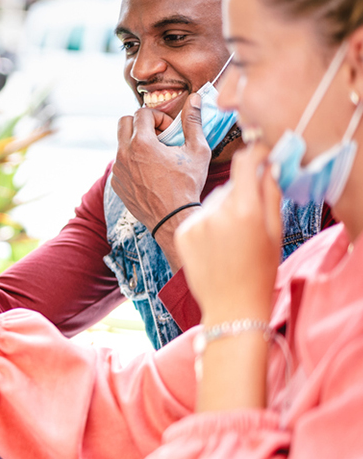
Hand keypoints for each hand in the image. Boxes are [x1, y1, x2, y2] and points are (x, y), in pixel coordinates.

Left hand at [111, 95, 209, 267]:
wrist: (173, 218)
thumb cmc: (187, 185)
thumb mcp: (197, 151)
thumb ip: (193, 121)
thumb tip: (195, 98)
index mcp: (141, 144)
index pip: (142, 112)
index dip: (158, 117)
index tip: (169, 131)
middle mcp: (123, 154)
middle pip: (124, 122)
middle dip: (141, 123)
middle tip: (158, 137)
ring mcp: (117, 170)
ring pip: (121, 144)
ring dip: (136, 143)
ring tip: (156, 156)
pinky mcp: (116, 183)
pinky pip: (119, 163)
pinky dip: (132, 161)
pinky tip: (149, 172)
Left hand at [174, 143, 280, 325]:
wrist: (231, 305)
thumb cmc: (260, 271)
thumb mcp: (274, 232)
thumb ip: (271, 195)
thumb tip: (269, 166)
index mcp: (246, 211)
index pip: (245, 164)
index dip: (255, 154)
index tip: (260, 153)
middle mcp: (217, 213)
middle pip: (230, 187)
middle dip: (240, 194)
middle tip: (248, 221)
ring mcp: (196, 223)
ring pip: (213, 202)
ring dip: (222, 210)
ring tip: (231, 239)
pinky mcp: (182, 232)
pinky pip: (198, 216)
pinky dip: (207, 223)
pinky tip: (215, 245)